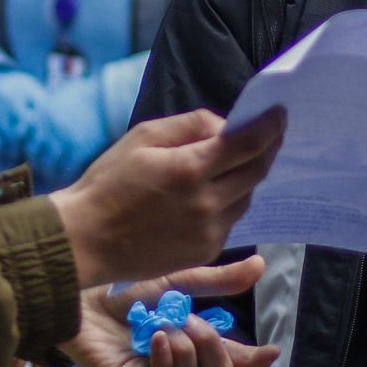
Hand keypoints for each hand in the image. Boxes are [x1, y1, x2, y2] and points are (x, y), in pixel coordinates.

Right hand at [51, 108, 285, 286]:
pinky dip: (230, 202)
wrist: (86, 239)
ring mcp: (208, 232)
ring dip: (248, 177)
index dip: (269, 126)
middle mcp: (207, 203)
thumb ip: (190, 126)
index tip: (280, 114)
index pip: (247, 144)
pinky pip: (231, 221)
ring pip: (246, 197)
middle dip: (268, 149)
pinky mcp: (205, 252)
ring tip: (240, 162)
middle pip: (256, 172)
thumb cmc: (109, 182)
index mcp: (190, 169)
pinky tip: (217, 192)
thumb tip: (225, 127)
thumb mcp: (143, 137)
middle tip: (273, 133)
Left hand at [68, 257, 280, 366]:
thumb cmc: (123, 289)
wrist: (79, 293)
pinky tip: (158, 338)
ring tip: (169, 326)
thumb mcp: (176, 281)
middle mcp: (176, 363)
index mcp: (190, 341)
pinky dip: (168, 359)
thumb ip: (216, 280)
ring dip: (187, 350)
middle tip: (196, 322)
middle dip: (215, 349)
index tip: (272, 351)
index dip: (253, 359)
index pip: (229, 358)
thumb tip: (260, 265)